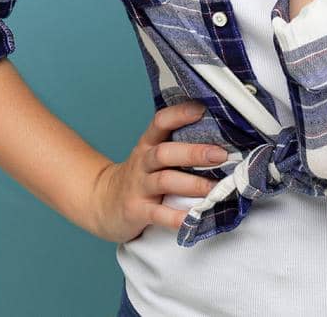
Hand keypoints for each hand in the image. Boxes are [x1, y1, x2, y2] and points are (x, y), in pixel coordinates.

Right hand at [85, 100, 232, 243]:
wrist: (103, 202)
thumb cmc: (141, 176)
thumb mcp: (152, 155)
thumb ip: (178, 145)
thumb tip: (223, 139)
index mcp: (148, 144)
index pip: (160, 122)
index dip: (179, 114)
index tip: (202, 109)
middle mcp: (143, 162)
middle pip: (165, 152)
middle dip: (194, 153)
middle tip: (220, 155)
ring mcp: (139, 186)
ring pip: (165, 181)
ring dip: (192, 184)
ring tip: (215, 188)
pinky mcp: (137, 210)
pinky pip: (158, 214)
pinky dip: (177, 217)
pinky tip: (195, 218)